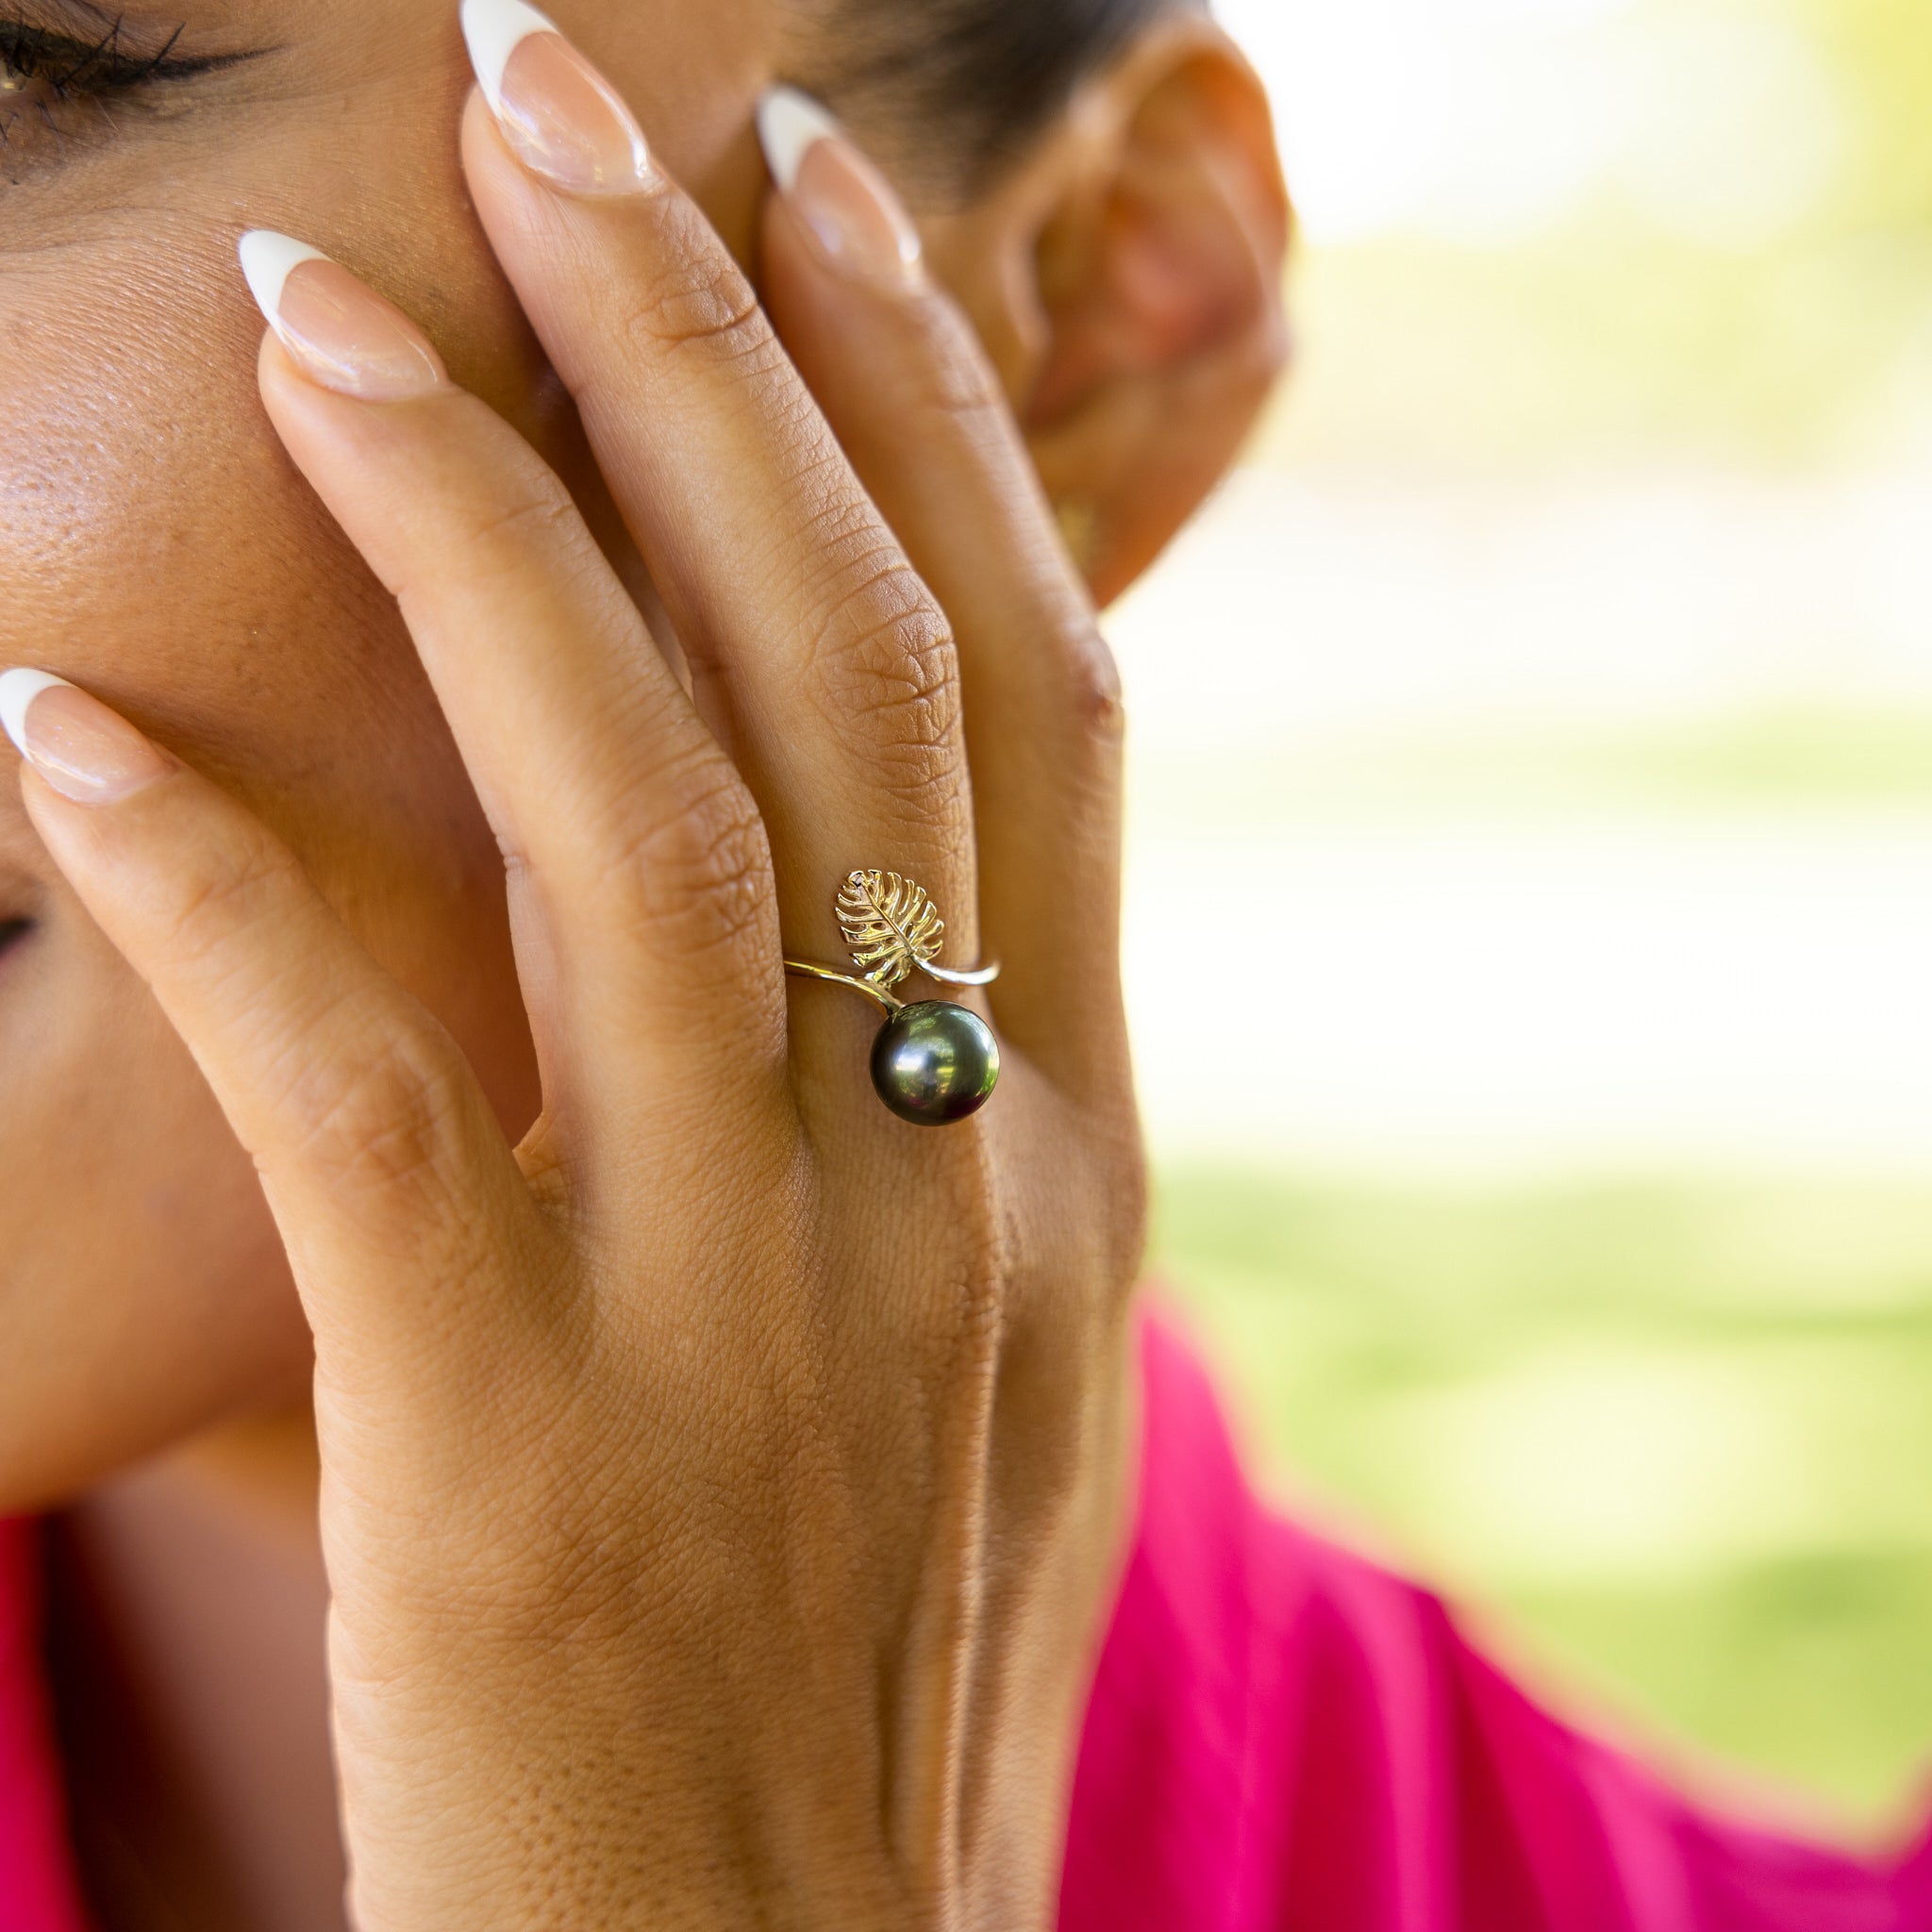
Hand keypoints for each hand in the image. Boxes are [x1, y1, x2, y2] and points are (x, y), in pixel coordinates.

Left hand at [4, 22, 1142, 1931]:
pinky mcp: (525, 1444)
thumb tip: (895, 886)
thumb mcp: (994, 1356)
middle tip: (560, 99)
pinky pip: (364, 1095)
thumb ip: (962, 1109)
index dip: (923, 420)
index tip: (811, 201)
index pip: (1023, 688)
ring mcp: (750, 1307)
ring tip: (324, 315)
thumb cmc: (879, 1659)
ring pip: (636, 819)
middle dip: (708, 355)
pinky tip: (66, 719)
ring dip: (474, 535)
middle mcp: (947, 1177)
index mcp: (1067, 1143)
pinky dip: (226, 885)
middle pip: (844, 673)